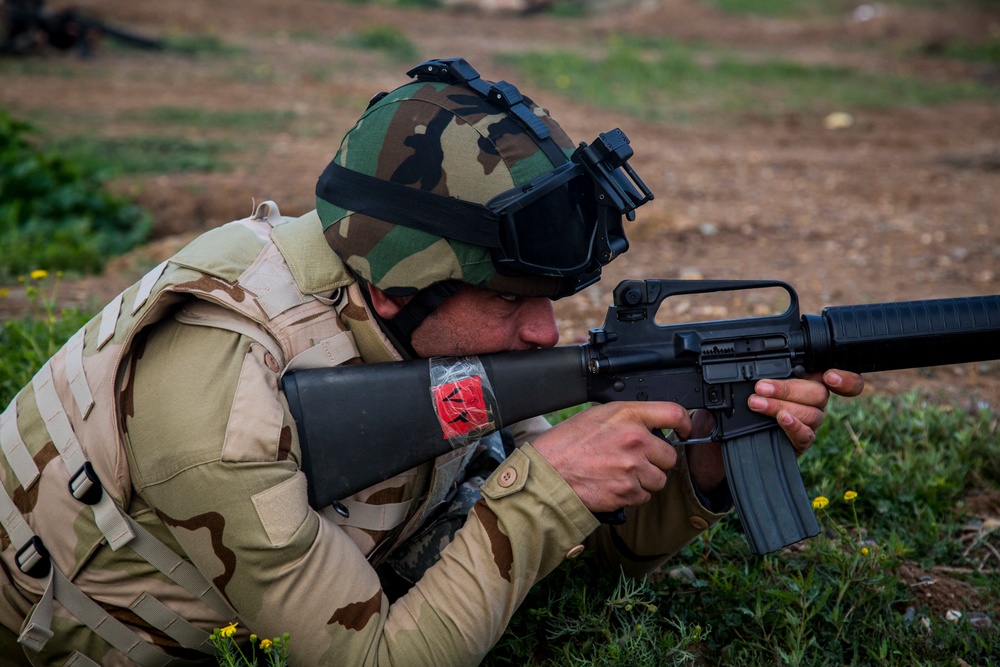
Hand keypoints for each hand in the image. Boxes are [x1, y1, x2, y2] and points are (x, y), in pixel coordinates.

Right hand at [532, 402, 691, 512]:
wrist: (548, 474)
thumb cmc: (566, 444)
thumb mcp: (597, 416)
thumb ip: (627, 418)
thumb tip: (650, 426)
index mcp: (627, 415)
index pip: (674, 413)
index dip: (686, 423)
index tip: (685, 430)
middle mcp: (634, 440)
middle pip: (670, 455)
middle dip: (656, 460)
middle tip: (635, 460)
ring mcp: (632, 467)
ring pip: (659, 479)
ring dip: (645, 480)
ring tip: (621, 474)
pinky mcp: (627, 491)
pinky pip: (644, 496)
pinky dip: (633, 495)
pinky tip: (614, 486)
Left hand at [749, 369, 864, 454]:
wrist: (749, 429)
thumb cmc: (759, 397)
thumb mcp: (764, 380)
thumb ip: (773, 372)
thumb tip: (764, 364)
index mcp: (810, 380)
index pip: (840, 378)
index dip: (846, 379)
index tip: (830, 376)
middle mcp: (816, 401)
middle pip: (819, 393)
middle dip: (787, 390)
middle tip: (761, 388)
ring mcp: (812, 422)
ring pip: (810, 414)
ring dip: (779, 406)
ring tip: (756, 403)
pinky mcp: (803, 441)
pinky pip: (805, 434)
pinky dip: (793, 426)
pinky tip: (781, 419)